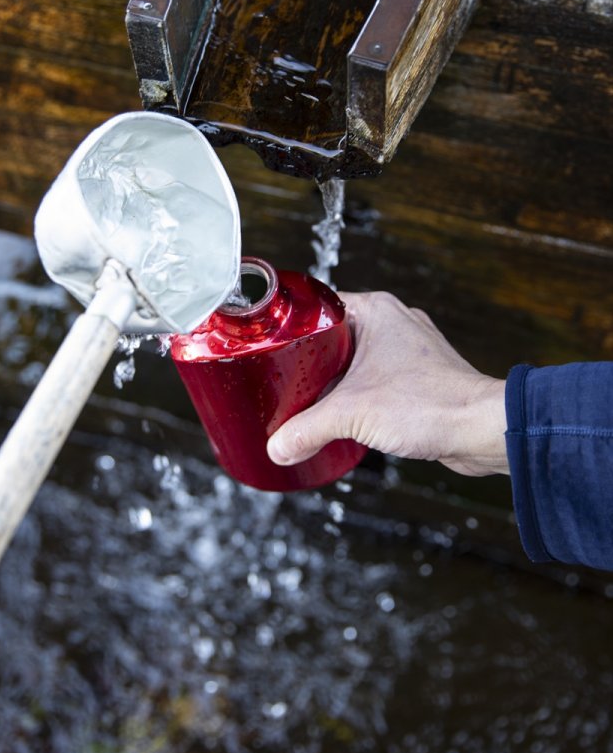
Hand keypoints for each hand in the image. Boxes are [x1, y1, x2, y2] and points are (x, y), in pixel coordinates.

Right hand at [267, 291, 507, 475]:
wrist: (482, 429)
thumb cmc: (432, 403)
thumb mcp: (352, 414)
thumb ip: (307, 429)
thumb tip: (278, 445)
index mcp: (376, 310)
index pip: (319, 306)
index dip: (292, 327)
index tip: (271, 346)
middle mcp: (393, 322)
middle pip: (334, 336)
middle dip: (310, 362)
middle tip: (284, 381)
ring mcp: (409, 349)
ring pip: (357, 360)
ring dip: (336, 382)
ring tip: (310, 402)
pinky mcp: (420, 376)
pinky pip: (378, 379)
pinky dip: (361, 396)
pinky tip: (347, 417)